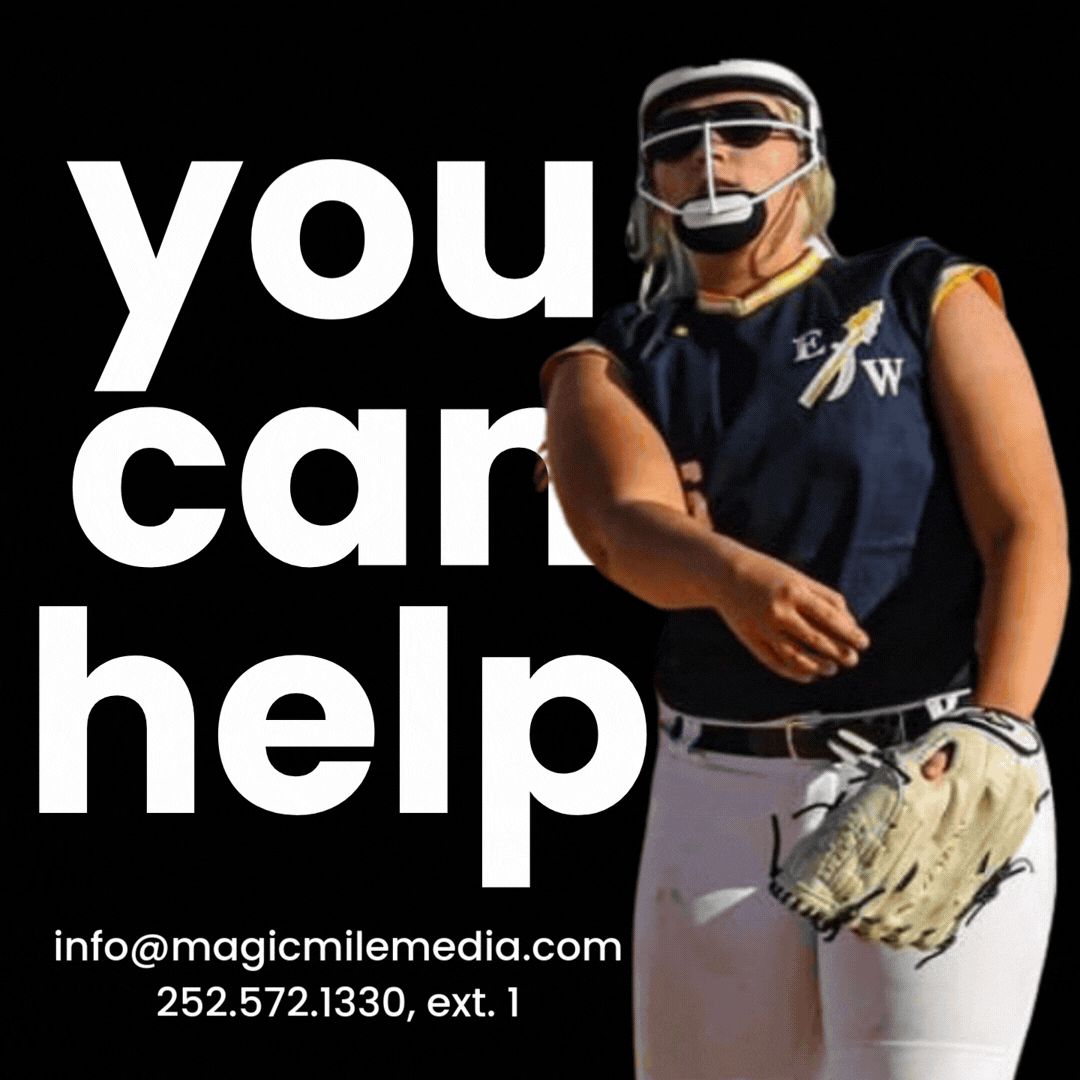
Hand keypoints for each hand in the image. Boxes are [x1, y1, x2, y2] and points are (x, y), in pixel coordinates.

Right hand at [713, 546, 869, 682]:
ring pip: (795, 656)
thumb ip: (826, 598)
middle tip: (852, 660)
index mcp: (793, 591)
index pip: (829, 618)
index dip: (849, 633)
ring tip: (832, 669)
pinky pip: (774, 662)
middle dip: (838, 652)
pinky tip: (808, 675)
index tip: (864, 643)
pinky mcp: (749, 638)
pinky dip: (793, 672)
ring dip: (817, 666)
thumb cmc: (768, 574)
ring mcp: (762, 627)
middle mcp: (778, 611)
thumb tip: (850, 624)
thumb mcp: (798, 578)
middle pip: (815, 639)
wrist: (723, 573)